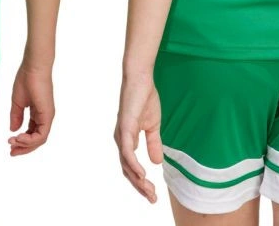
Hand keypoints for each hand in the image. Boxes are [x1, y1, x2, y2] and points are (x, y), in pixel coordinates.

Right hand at [8, 62, 53, 155]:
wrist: (33, 67)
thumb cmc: (26, 79)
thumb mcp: (17, 102)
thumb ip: (16, 117)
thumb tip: (13, 130)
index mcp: (38, 113)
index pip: (32, 133)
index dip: (21, 141)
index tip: (9, 143)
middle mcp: (44, 116)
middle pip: (36, 140)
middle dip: (23, 148)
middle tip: (11, 152)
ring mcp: (47, 116)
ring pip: (39, 140)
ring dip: (25, 145)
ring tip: (13, 143)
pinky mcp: (48, 115)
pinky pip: (41, 134)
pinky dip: (30, 140)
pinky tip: (19, 137)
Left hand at [114, 72, 162, 202]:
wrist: (141, 79)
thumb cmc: (145, 98)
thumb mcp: (153, 126)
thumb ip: (153, 143)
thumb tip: (156, 163)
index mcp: (127, 139)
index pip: (131, 167)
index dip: (141, 182)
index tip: (153, 194)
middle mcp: (121, 139)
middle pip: (127, 170)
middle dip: (140, 187)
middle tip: (153, 199)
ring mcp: (121, 134)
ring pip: (126, 164)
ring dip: (138, 180)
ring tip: (149, 191)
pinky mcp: (125, 127)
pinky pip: (127, 151)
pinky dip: (133, 164)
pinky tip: (142, 174)